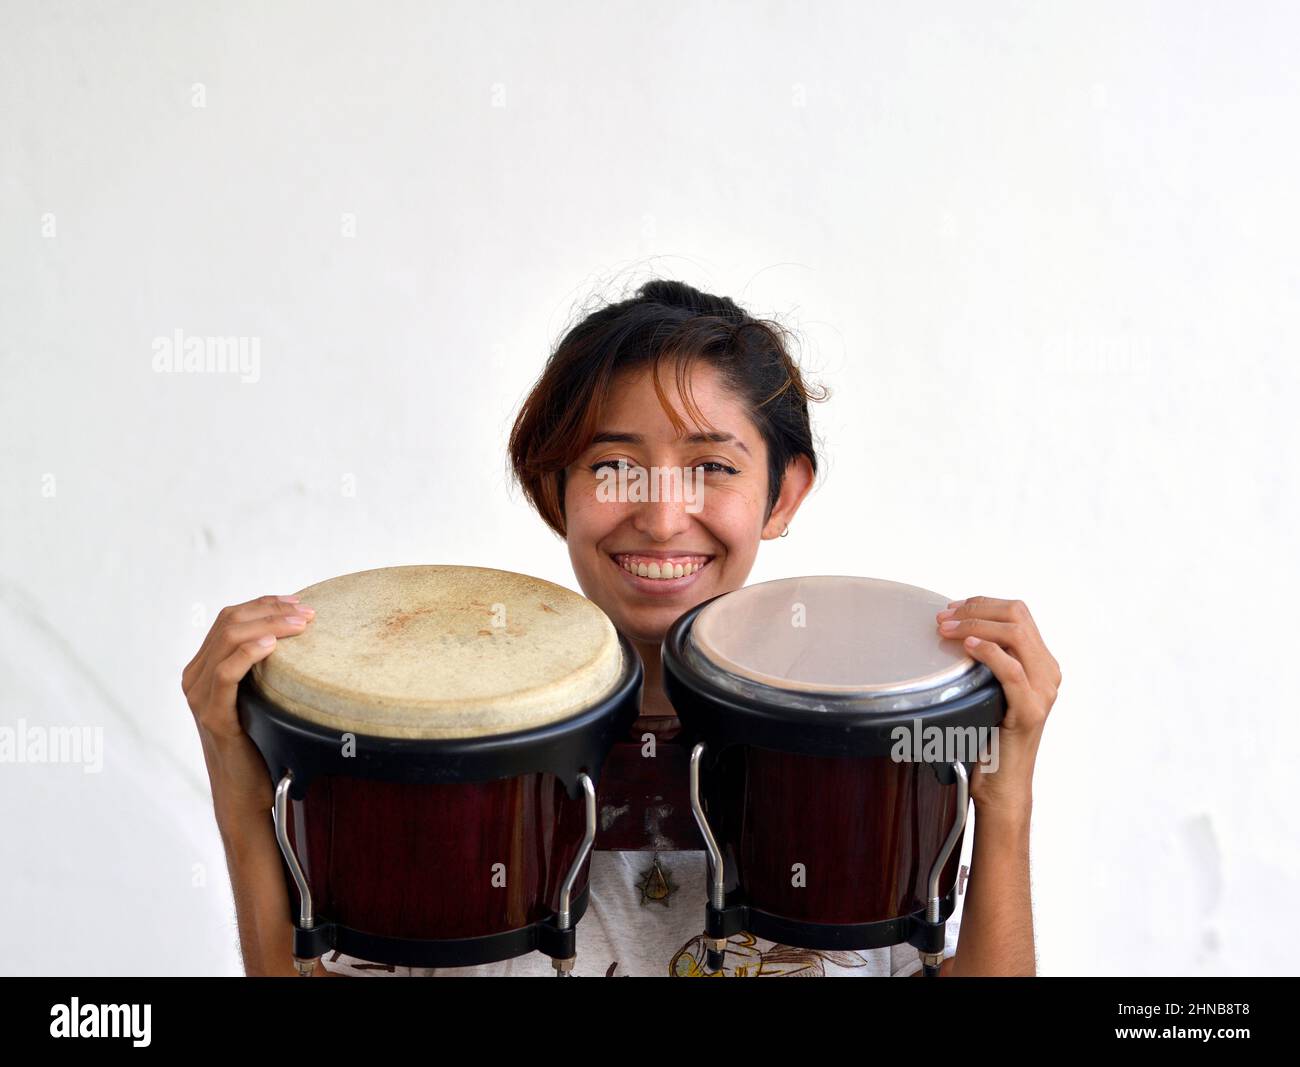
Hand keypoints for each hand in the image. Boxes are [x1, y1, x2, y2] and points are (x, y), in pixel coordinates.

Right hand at [182, 594, 314, 824]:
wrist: (247, 792)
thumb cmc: (263, 743)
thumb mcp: (265, 696)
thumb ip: (269, 669)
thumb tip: (307, 638)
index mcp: (206, 667)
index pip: (230, 618)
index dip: (264, 603)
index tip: (299, 601)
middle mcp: (196, 677)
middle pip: (229, 621)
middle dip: (271, 609)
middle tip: (308, 612)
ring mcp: (200, 695)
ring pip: (228, 640)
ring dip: (269, 624)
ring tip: (300, 623)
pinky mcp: (212, 715)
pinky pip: (226, 674)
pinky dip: (249, 653)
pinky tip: (272, 645)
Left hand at [935, 596, 1059, 821]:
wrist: (1001, 784)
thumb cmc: (986, 737)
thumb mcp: (986, 688)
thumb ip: (983, 661)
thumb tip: (950, 629)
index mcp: (1042, 663)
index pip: (1017, 612)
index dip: (982, 603)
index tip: (951, 608)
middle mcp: (1048, 672)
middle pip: (1017, 616)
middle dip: (975, 608)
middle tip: (942, 617)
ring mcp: (1044, 691)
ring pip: (1015, 635)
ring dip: (975, 624)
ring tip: (945, 629)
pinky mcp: (1031, 711)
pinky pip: (1012, 671)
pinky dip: (987, 652)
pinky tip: (966, 647)